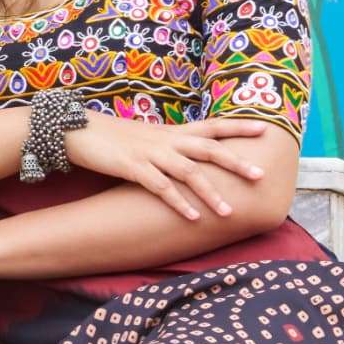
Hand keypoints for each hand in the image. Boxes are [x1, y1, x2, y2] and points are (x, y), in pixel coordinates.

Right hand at [69, 111, 283, 226]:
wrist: (79, 130)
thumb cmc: (114, 138)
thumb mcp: (147, 138)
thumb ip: (170, 146)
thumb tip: (190, 158)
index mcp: (172, 131)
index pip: (212, 125)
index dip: (238, 126)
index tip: (264, 127)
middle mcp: (166, 140)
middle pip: (209, 149)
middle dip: (236, 162)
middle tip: (261, 175)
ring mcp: (151, 153)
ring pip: (189, 173)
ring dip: (210, 194)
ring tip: (229, 213)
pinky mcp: (133, 167)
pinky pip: (161, 188)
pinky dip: (178, 203)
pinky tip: (193, 218)